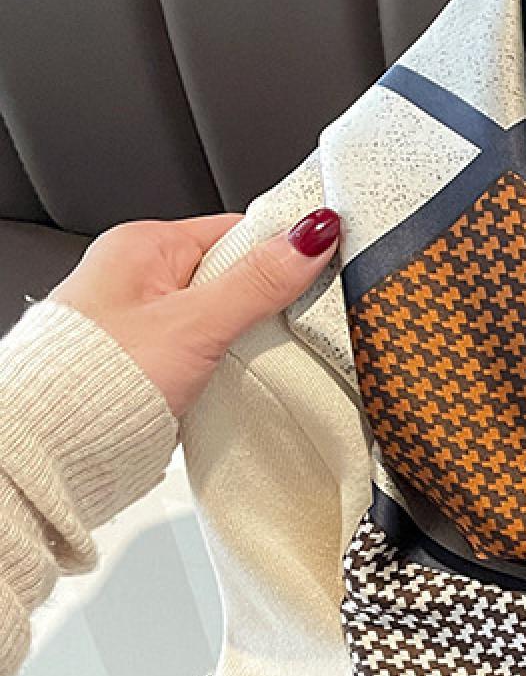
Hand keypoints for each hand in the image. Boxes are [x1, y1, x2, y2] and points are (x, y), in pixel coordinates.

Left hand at [51, 207, 341, 416]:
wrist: (57, 445)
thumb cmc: (95, 378)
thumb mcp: (195, 323)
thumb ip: (258, 280)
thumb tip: (310, 237)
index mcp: (145, 245)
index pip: (237, 230)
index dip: (282, 251)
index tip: (320, 270)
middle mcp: (141, 275)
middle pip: (235, 274)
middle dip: (268, 302)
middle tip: (289, 325)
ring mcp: (147, 319)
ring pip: (225, 315)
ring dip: (249, 337)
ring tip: (257, 356)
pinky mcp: (155, 358)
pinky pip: (210, 347)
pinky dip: (229, 362)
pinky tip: (236, 376)